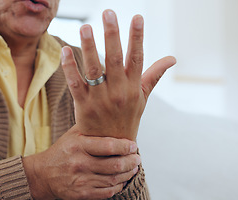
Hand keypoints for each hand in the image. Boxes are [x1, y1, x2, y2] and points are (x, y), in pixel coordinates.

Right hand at [23, 125, 139, 199]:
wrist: (43, 174)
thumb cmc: (63, 151)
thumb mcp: (72, 135)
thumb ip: (90, 127)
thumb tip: (113, 117)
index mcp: (78, 145)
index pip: (109, 146)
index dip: (126, 147)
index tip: (133, 146)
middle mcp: (79, 163)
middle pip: (115, 165)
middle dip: (132, 162)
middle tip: (137, 158)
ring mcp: (81, 180)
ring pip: (114, 179)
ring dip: (128, 174)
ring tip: (133, 168)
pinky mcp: (82, 194)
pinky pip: (108, 192)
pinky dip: (118, 186)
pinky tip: (121, 180)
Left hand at [61, 10, 175, 139]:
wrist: (111, 148)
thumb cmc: (127, 118)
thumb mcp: (143, 98)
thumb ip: (154, 75)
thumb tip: (172, 58)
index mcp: (133, 87)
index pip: (137, 57)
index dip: (137, 37)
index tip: (137, 17)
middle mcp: (118, 91)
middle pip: (114, 58)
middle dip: (112, 34)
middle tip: (107, 13)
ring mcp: (100, 99)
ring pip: (94, 69)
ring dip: (88, 47)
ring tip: (85, 27)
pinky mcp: (83, 105)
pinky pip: (76, 84)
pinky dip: (70, 68)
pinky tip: (65, 51)